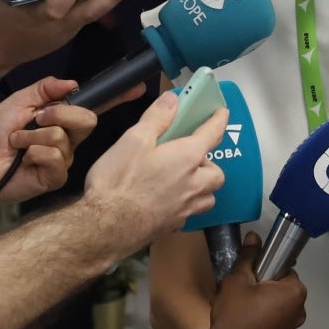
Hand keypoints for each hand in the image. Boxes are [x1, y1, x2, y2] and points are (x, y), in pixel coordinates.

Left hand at [0, 77, 96, 208]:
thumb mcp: (18, 102)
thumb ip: (45, 89)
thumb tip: (74, 83)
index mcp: (61, 122)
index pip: (85, 111)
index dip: (68, 106)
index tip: (43, 109)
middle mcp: (67, 141)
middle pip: (87, 122)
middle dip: (55, 115)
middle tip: (33, 122)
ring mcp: (62, 161)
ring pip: (60, 137)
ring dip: (31, 137)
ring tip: (16, 144)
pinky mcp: (55, 178)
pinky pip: (55, 157)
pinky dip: (34, 153)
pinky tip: (23, 160)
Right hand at [81, 91, 226, 247]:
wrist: (106, 228)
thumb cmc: (119, 180)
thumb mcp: (134, 139)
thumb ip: (157, 118)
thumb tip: (173, 100)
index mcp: (187, 158)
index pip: (212, 134)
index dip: (218, 121)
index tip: (222, 113)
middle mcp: (193, 185)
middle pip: (217, 174)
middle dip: (209, 163)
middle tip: (190, 156)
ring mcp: (185, 209)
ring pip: (208, 197)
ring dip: (203, 187)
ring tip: (184, 180)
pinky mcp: (173, 226)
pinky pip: (190, 213)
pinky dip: (186, 204)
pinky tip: (168, 200)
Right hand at [207, 244, 309, 328]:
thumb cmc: (236, 312)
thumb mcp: (239, 278)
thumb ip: (249, 256)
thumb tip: (254, 236)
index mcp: (296, 291)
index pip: (284, 267)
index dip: (265, 267)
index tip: (250, 274)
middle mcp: (300, 309)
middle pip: (281, 285)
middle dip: (263, 283)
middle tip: (242, 288)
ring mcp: (292, 326)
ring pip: (276, 301)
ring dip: (261, 298)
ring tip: (240, 303)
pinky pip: (273, 316)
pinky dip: (261, 313)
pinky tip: (243, 317)